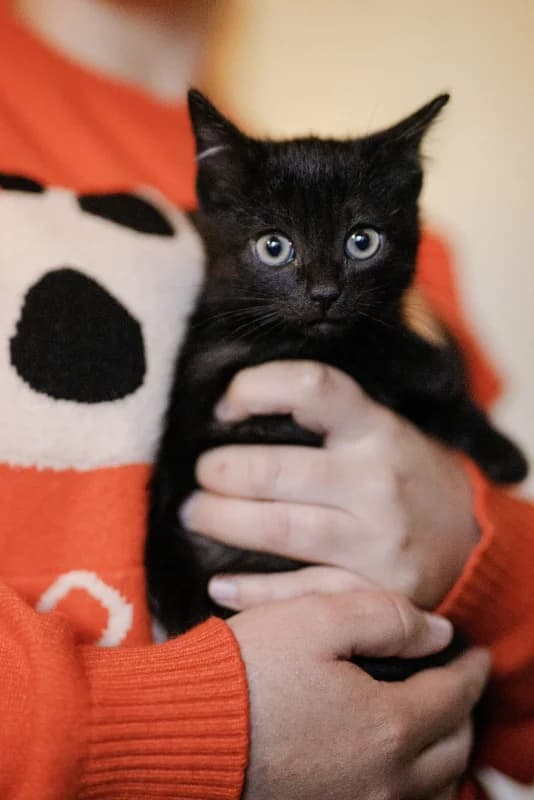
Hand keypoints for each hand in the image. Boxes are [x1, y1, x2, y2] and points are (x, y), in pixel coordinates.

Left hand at [181, 361, 478, 609]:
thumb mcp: (380, 429)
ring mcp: (377, 542)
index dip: (255, 389)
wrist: (469, 542)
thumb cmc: (404, 476)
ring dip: (220, 520)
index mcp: (377, 430)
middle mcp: (377, 482)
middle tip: (200, 476)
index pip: (311, 387)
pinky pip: (297, 593)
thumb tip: (232, 410)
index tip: (225, 409)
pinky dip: (250, 592)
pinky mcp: (372, 592)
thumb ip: (324, 417)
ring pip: (276, 528)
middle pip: (273, 470)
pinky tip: (220, 584)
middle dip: (218, 472)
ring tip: (195, 515)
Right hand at [228, 590, 488, 799]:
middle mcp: (384, 779)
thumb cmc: (247, 670)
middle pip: (454, 747)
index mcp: (389, 725)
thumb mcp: (317, 618)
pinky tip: (394, 757)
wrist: (182, 731)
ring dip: (443, 749)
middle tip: (455, 679)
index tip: (473, 651)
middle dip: (463, 708)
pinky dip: (412, 780)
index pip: (455, 695)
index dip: (470, 669)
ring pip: (432, 785)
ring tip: (434, 718)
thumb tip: (437, 633)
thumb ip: (387, 618)